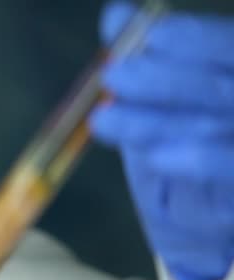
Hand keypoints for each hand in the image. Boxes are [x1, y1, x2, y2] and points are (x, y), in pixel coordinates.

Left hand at [91, 1, 233, 279]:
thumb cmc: (181, 144)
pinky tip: (155, 157)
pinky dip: (198, 161)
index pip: (228, 46)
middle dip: (163, 79)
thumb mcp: (159, 100)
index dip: (193, 39)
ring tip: (104, 119)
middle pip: (221, 86)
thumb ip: (144, 57)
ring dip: (157, 122)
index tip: (150, 35)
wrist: (203, 215)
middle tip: (112, 77)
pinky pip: (232, 168)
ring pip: (216, 126)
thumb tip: (116, 15)